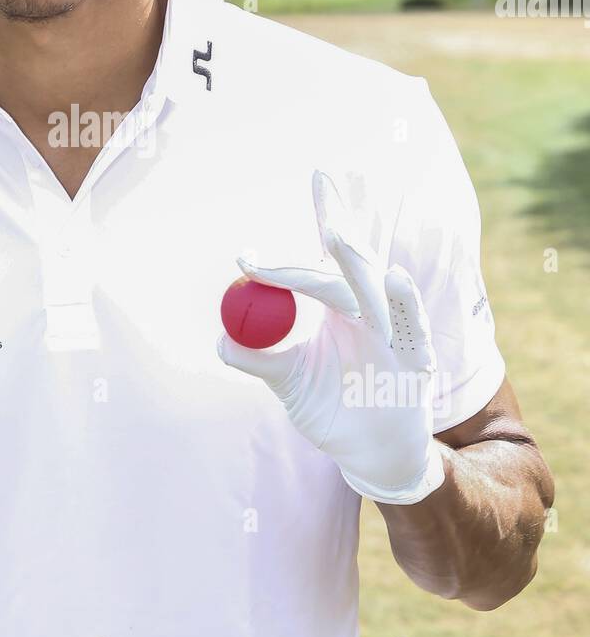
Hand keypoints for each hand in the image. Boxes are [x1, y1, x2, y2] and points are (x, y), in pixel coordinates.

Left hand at [216, 170, 445, 504]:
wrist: (370, 454)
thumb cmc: (332, 411)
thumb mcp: (289, 383)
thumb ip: (259, 360)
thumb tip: (220, 340)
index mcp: (340, 306)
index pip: (324, 256)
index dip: (320, 216)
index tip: (299, 193)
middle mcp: (368, 310)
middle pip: (350, 258)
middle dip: (335, 220)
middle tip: (320, 182)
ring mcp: (393, 331)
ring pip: (373, 288)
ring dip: (355, 261)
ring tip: (334, 234)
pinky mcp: (415, 357)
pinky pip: (410, 325)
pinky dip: (403, 301)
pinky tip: (393, 277)